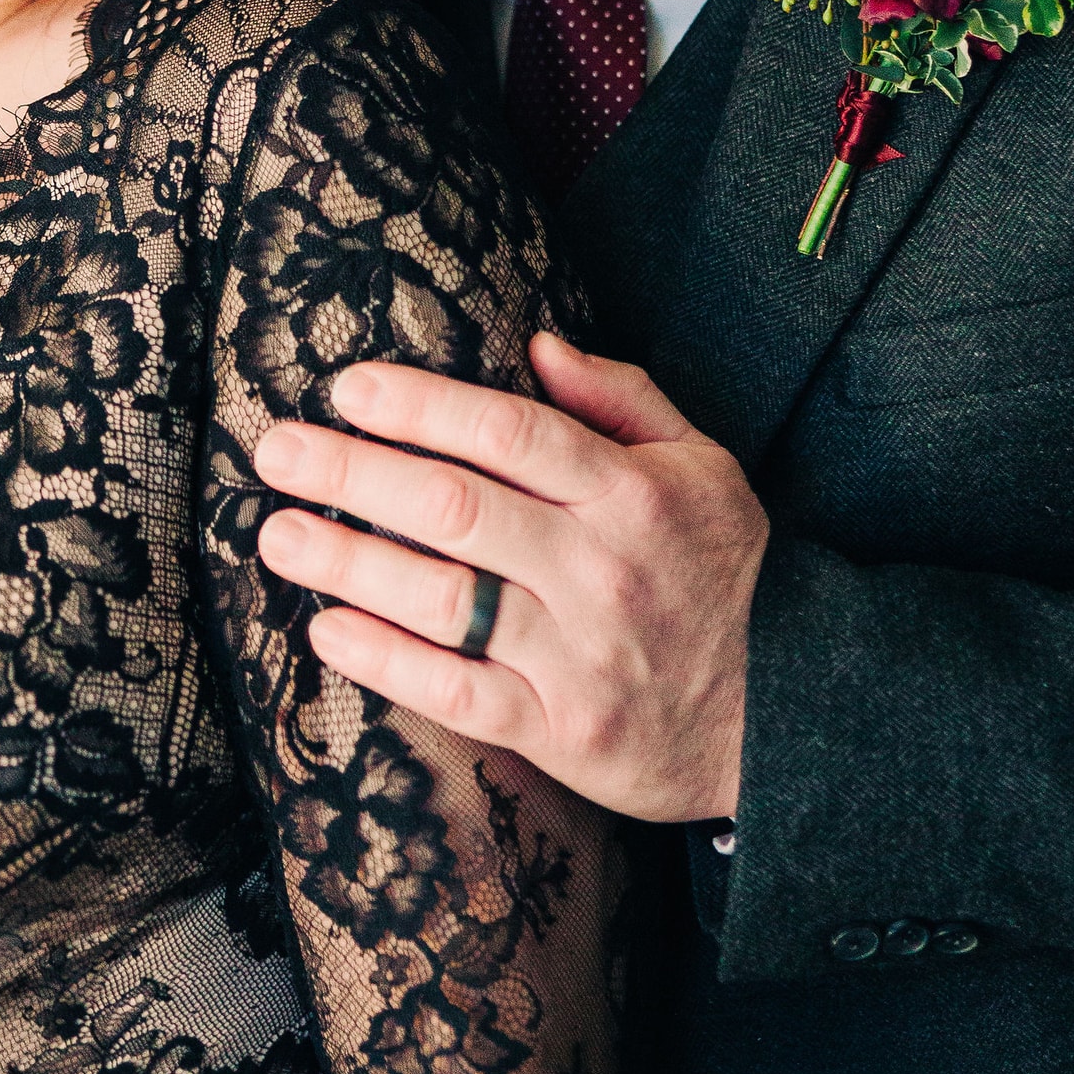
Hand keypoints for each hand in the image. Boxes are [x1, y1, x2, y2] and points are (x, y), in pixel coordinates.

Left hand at [252, 334, 767, 821]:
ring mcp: (578, 654)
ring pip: (444, 599)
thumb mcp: (703, 464)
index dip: (421, 405)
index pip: (508, 432)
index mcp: (631, 493)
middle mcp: (599, 568)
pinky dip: (386, 660)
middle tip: (277, 450)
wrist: (796, 712)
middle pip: (456, 507)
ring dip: (349, 563)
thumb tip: (537, 341)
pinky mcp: (562, 731)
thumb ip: (621, 398)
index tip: (348, 388)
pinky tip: (329, 629)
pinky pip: (457, 690)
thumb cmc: (731, 571)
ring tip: (278, 534)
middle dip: (354, 472)